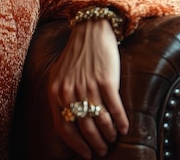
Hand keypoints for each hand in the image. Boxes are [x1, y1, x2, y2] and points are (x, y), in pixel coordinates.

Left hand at [48, 19, 128, 158]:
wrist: (90, 31)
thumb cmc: (76, 55)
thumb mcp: (59, 75)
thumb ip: (61, 96)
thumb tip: (69, 122)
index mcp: (56, 91)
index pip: (63, 127)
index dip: (75, 144)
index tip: (85, 154)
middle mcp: (70, 91)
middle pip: (82, 127)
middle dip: (94, 144)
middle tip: (102, 151)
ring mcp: (88, 86)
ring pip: (100, 121)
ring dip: (108, 135)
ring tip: (112, 139)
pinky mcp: (106, 81)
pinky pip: (115, 109)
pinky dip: (120, 123)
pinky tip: (124, 129)